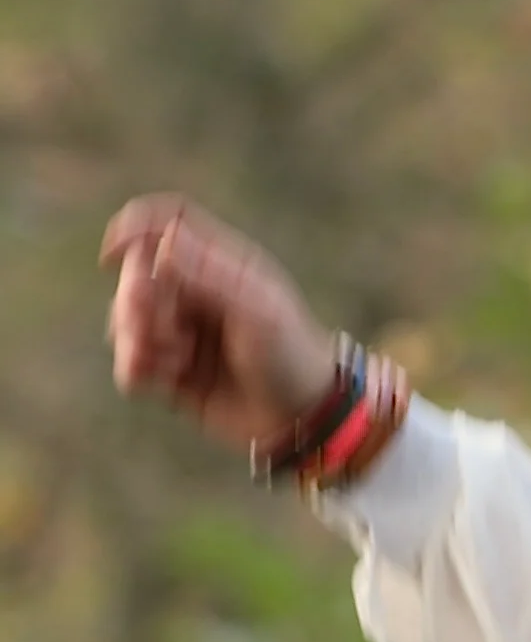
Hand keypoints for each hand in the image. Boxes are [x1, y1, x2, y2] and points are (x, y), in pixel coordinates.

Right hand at [101, 194, 338, 449]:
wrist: (306, 419)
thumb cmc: (293, 357)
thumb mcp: (257, 310)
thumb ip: (208, 274)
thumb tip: (161, 240)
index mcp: (221, 264)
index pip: (167, 223)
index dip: (134, 228)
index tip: (113, 255)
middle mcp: (197, 292)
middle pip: (136, 274)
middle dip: (136, 301)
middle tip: (166, 331)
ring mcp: (182, 331)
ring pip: (125, 319)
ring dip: (135, 339)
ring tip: (173, 364)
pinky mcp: (173, 371)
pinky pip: (130, 362)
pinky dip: (134, 369)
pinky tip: (159, 381)